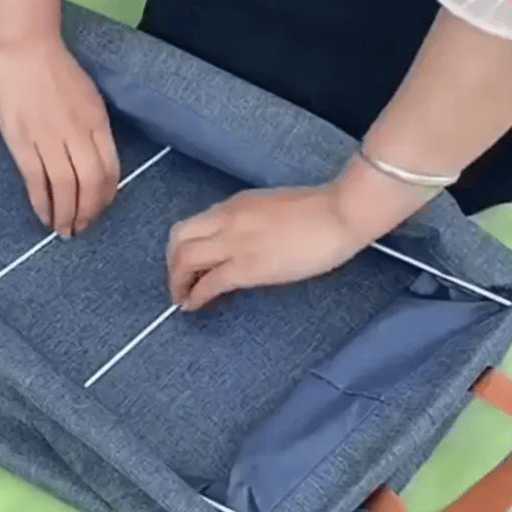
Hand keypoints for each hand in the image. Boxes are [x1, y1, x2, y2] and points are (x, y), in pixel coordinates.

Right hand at [0, 34, 120, 236]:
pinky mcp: (23, 143)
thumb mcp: (90, 99)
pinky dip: (43, 204)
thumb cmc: (59, 72)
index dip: (107, 196)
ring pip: (65, 188)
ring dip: (66, 214)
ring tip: (64, 230)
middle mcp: (78, 134)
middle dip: (89, 212)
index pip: (110, 170)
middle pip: (90, 184)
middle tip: (82, 228)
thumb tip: (97, 164)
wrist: (26, 50)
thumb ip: (95, 131)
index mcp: (97, 123)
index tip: (100, 209)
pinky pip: (36, 182)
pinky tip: (45, 217)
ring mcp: (49, 139)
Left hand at [167, 185, 373, 309]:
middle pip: (178, 239)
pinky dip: (195, 296)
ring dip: (177, 282)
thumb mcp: (271, 208)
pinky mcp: (246, 267)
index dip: (181, 247)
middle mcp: (225, 220)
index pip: (192, 225)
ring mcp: (233, 243)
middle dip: (171, 264)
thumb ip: (248, 222)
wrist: (340, 213)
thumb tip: (240, 242)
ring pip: (185, 260)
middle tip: (177, 284)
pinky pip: (208, 283)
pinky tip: (194, 306)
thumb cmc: (319, 210)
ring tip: (181, 299)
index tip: (184, 265)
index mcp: (233, 206)